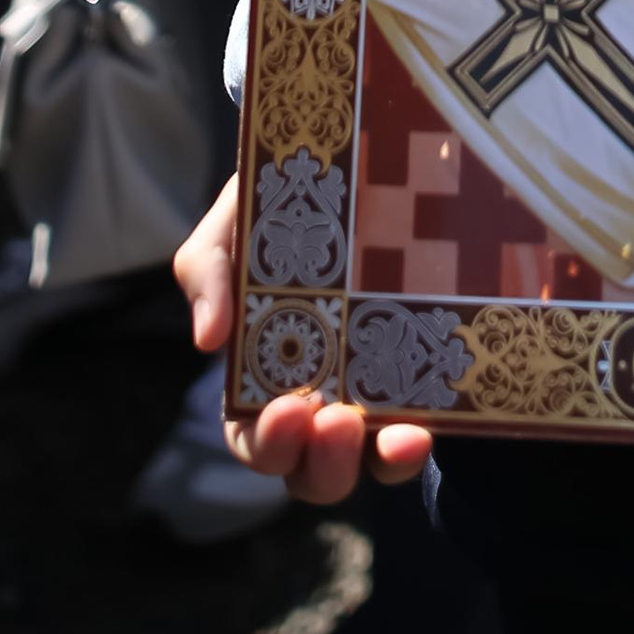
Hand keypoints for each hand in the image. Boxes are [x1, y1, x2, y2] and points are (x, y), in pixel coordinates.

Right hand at [175, 178, 430, 502]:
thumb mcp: (233, 222)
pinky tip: (426, 426)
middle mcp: (315, 399)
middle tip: (335, 422)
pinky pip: (422, 428)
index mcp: (260, 376)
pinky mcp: (421, 380)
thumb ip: (207, 270)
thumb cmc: (280, 206)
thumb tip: (208, 339)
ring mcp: (371, 394)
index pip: (253, 437)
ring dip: (377, 461)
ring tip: (395, 434)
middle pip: (310, 469)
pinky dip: (419, 440)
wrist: (361, 163)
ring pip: (369, 463)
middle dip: (321, 463)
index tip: (289, 410)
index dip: (267, 441)